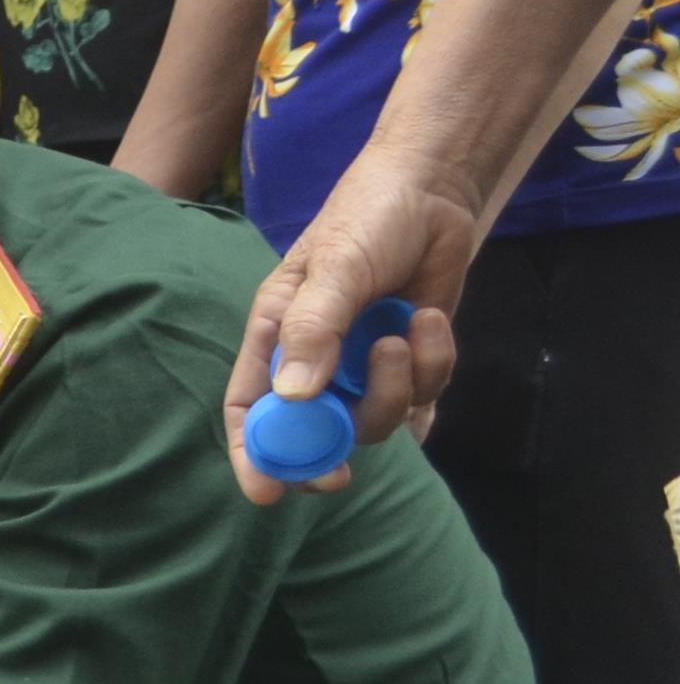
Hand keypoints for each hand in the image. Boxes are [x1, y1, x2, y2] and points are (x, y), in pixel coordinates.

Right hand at [225, 143, 477, 502]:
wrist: (434, 192)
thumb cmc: (367, 218)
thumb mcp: (334, 267)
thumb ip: (314, 329)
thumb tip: (294, 397)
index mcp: (277, 338)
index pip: (249, 409)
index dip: (252, 454)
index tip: (267, 491)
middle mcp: (317, 361)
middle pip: (314, 433)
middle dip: (331, 451)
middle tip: (342, 471)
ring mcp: (366, 365)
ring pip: (377, 418)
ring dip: (399, 383)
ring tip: (410, 328)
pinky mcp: (412, 361)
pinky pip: (425, 396)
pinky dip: (434, 367)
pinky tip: (428, 326)